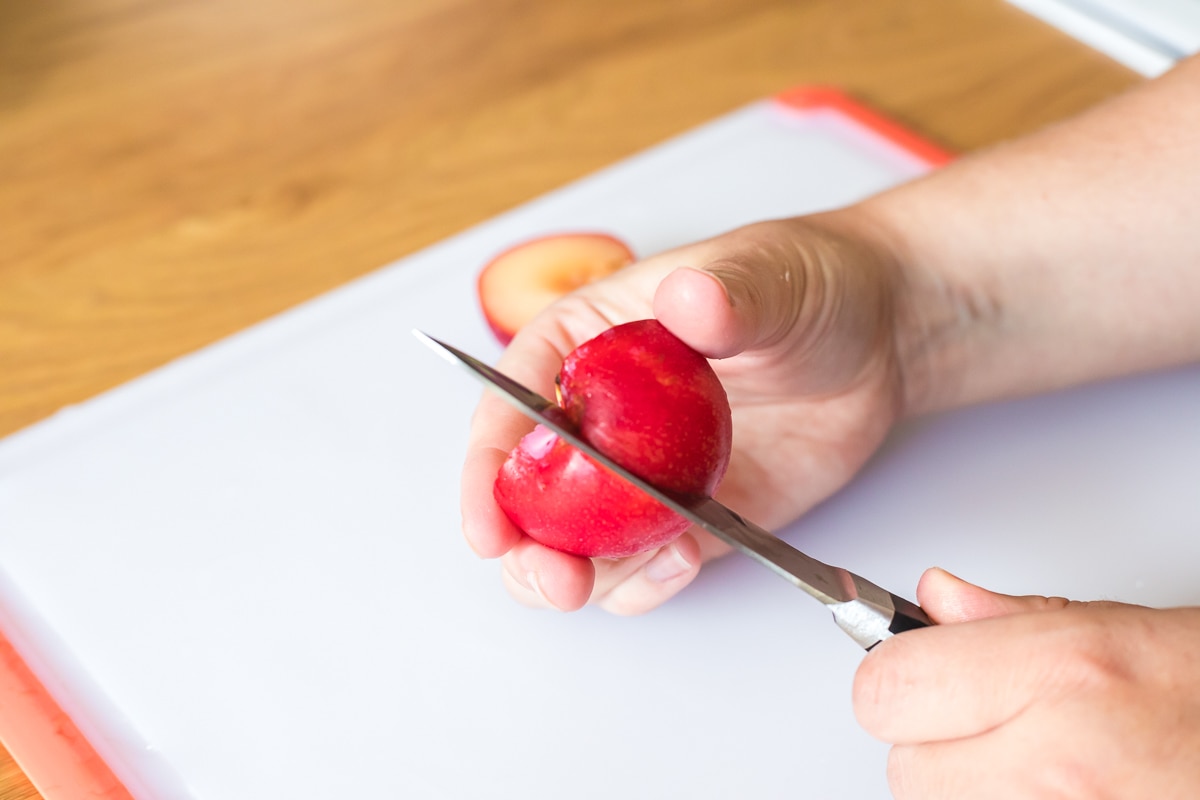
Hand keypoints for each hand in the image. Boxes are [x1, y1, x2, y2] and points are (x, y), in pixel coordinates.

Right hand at [461, 210, 911, 613]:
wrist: (878, 341)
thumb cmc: (808, 287)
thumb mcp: (770, 276)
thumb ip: (727, 293)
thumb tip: (689, 297)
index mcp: (586, 344)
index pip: (509, 406)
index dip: (487, 468)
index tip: (487, 522)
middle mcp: (599, 416)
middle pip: (528, 494)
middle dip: (527, 548)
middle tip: (557, 577)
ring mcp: (640, 474)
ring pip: (576, 544)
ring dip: (590, 575)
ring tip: (659, 558)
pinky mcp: (689, 517)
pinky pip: (643, 565)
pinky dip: (648, 581)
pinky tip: (683, 560)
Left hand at [854, 568, 1199, 798]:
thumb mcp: (1134, 630)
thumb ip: (1016, 619)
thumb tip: (935, 599)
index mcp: (1067, 678)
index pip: (888, 690)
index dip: (899, 679)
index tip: (922, 673)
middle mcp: (1060, 765)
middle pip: (905, 770)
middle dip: (937, 744)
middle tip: (1000, 725)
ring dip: (973, 792)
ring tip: (1051, 766)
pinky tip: (1067, 793)